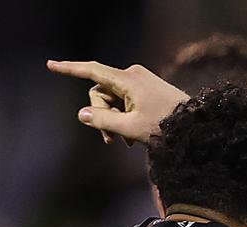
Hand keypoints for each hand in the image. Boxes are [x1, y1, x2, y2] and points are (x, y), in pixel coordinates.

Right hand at [46, 60, 188, 143]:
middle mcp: (132, 75)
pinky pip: (125, 102)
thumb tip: (83, 114)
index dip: (69, 69)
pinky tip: (134, 137)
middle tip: (112, 141)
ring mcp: (140, 81)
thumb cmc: (165, 127)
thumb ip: (104, 121)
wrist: (196, 126)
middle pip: (101, 93)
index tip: (50, 65)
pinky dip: (125, 118)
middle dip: (102, 116)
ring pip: (112, 101)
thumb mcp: (131, 128)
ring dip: (115, 121)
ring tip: (128, 142)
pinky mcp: (145, 89)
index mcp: (128, 79)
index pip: (91, 71)